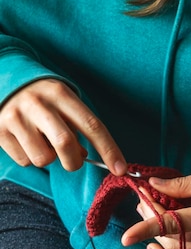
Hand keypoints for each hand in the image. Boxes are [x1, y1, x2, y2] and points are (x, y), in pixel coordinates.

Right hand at [0, 79, 126, 173]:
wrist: (2, 79)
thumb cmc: (42, 98)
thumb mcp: (62, 103)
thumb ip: (77, 127)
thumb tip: (83, 157)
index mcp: (61, 94)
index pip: (92, 125)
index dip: (109, 150)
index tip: (121, 170)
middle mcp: (38, 103)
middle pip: (65, 144)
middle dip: (74, 163)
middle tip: (73, 161)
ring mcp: (16, 117)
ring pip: (43, 159)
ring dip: (48, 159)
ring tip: (41, 142)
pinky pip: (24, 161)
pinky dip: (29, 158)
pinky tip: (25, 141)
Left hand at [121, 167, 190, 248]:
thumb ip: (181, 185)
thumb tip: (152, 186)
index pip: (174, 226)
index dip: (148, 229)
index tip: (126, 237)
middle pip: (171, 238)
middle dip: (150, 220)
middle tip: (143, 200)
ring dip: (156, 235)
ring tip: (149, 214)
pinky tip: (156, 246)